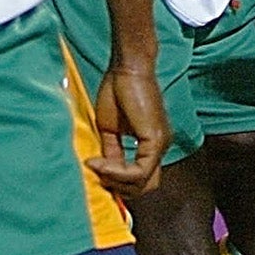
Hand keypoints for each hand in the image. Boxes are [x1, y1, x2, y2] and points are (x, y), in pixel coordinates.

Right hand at [90, 62, 170, 198]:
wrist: (127, 67)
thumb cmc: (117, 90)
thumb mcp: (109, 128)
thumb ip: (111, 151)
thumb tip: (103, 170)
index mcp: (150, 145)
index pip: (141, 178)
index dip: (118, 181)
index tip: (95, 170)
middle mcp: (159, 147)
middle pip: (146, 186)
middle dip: (120, 187)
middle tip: (98, 174)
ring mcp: (160, 145)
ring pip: (143, 183)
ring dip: (116, 181)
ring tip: (96, 166)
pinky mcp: (155, 140)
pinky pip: (139, 170)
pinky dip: (118, 171)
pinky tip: (100, 162)